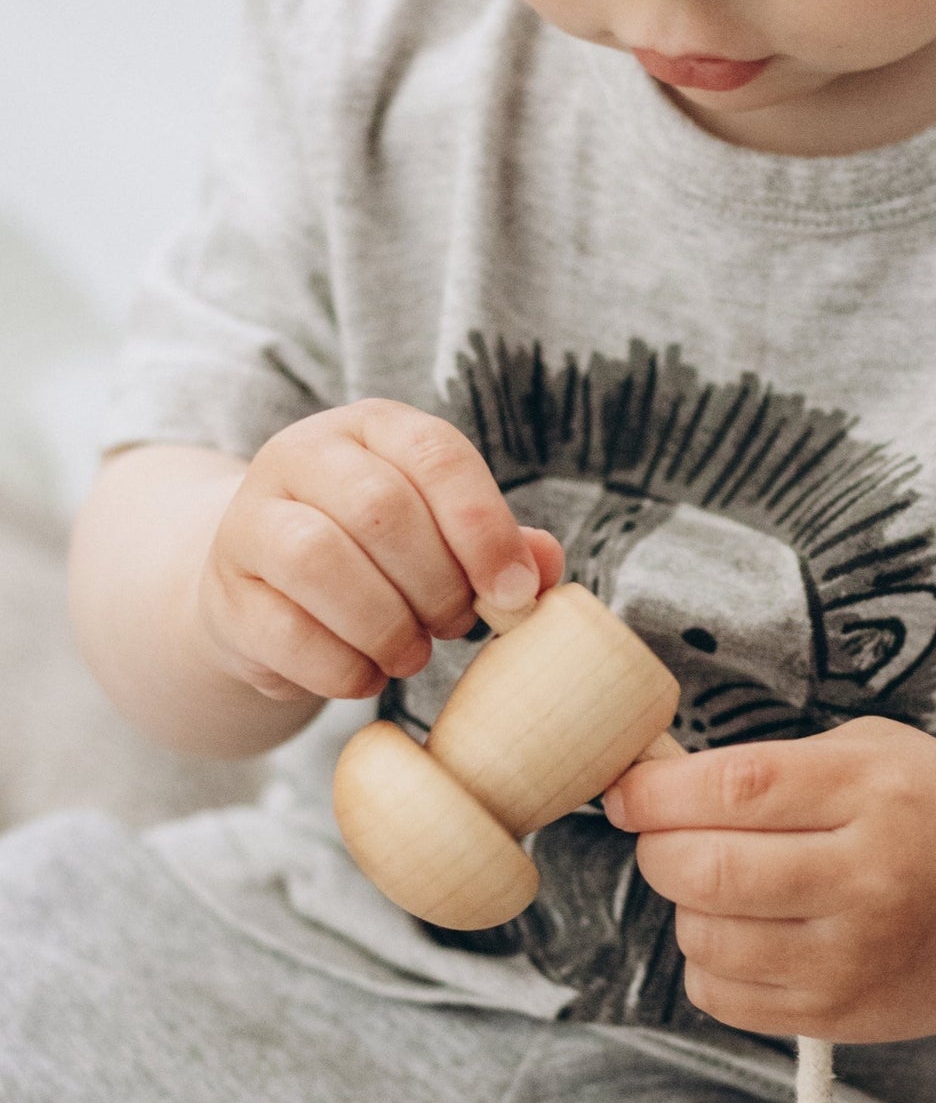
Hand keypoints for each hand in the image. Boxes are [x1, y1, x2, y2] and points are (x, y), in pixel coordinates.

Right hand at [196, 399, 563, 702]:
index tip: (514, 594)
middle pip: (382, 510)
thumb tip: (545, 565)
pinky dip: (342, 668)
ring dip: (387, 625)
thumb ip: (499, 545)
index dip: (485, 529)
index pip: (437, 456)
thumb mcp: (443, 537)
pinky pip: (285, 632)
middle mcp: (302, 454)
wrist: (269, 595)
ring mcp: (250, 519)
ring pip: (321, 561)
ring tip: (412, 654)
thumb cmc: (379, 561)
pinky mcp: (224, 592)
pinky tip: (366, 675)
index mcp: (372, 427)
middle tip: (453, 625)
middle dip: (437, 585)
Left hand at [603, 716, 935, 1043]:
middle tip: (662, 834)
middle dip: (657, 847)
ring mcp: (856, 959)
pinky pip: (721, 995)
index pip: (736, 788)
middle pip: (707, 868)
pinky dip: (710, 960)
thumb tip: (657, 786)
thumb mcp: (879, 753)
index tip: (626, 788)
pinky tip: (747, 932)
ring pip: (704, 936)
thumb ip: (777, 763)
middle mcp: (870, 879)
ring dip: (687, 905)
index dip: (658, 790)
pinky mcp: (842, 1017)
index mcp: (878, 792)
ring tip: (722, 882)